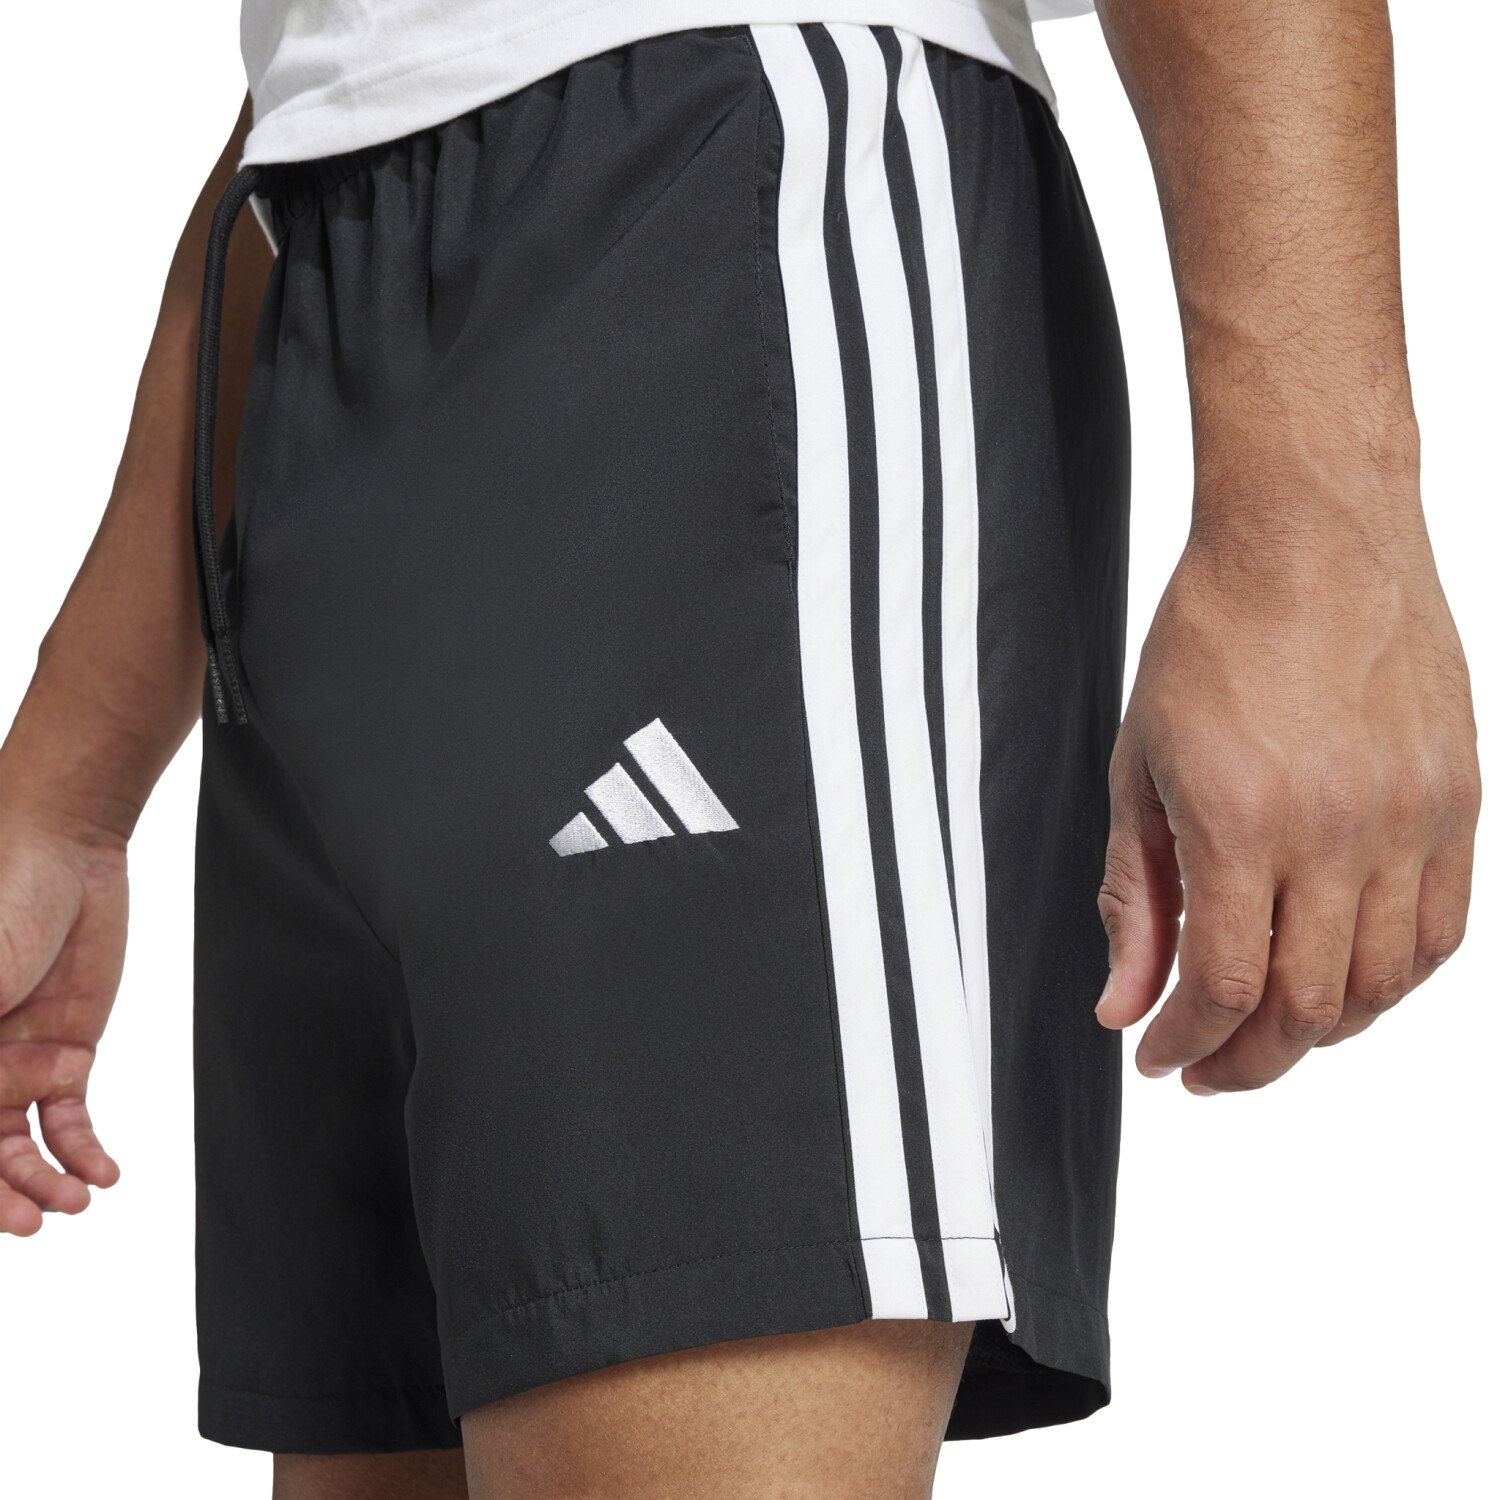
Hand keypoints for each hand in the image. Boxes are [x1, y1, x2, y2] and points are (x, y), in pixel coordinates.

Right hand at [0, 809, 125, 1232]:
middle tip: (28, 1221)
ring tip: (72, 1202)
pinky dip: (81, 1149)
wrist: (68, 853)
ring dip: (41, 1180)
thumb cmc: (5, 896)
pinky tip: (101, 1174)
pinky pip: (66, 1117)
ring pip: (13, 1145)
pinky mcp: (62, 1053)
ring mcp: (7, 1062)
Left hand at [1096, 501, 1479, 1093]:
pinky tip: (1342, 981)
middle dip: (1247, 1061)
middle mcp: (1339, 831)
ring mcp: (1412, 817)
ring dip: (1319, 1032)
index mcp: (1241, 821)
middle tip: (1205, 1066)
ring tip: (1267, 1031)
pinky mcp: (1457, 799)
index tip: (1157, 1057)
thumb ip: (1133, 895)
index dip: (1186, 1042)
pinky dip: (1390, 982)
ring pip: (1381, 985)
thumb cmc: (1209, 639)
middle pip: (1307, 1009)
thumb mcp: (1139, 768)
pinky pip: (1440, 931)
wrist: (1309, 537)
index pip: (1223, 987)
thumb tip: (1125, 1004)